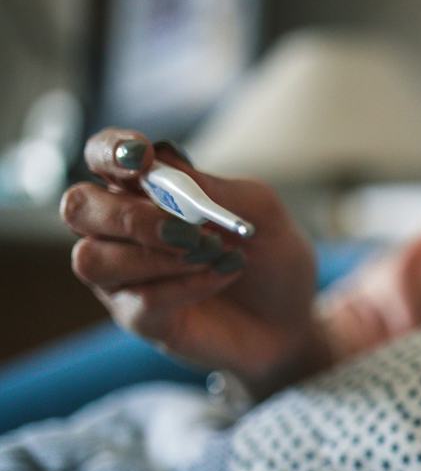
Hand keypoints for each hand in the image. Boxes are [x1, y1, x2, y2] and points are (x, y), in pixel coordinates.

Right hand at [63, 129, 324, 395]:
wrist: (292, 318)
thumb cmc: (270, 257)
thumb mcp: (260, 211)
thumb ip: (212, 188)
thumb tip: (162, 167)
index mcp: (145, 189)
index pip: (102, 156)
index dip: (111, 151)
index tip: (142, 158)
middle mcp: (121, 230)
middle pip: (78, 208)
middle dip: (130, 216)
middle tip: (189, 232)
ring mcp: (124, 278)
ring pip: (93, 260)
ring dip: (156, 257)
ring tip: (212, 255)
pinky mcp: (140, 319)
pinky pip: (140, 300)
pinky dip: (187, 285)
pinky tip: (221, 277)